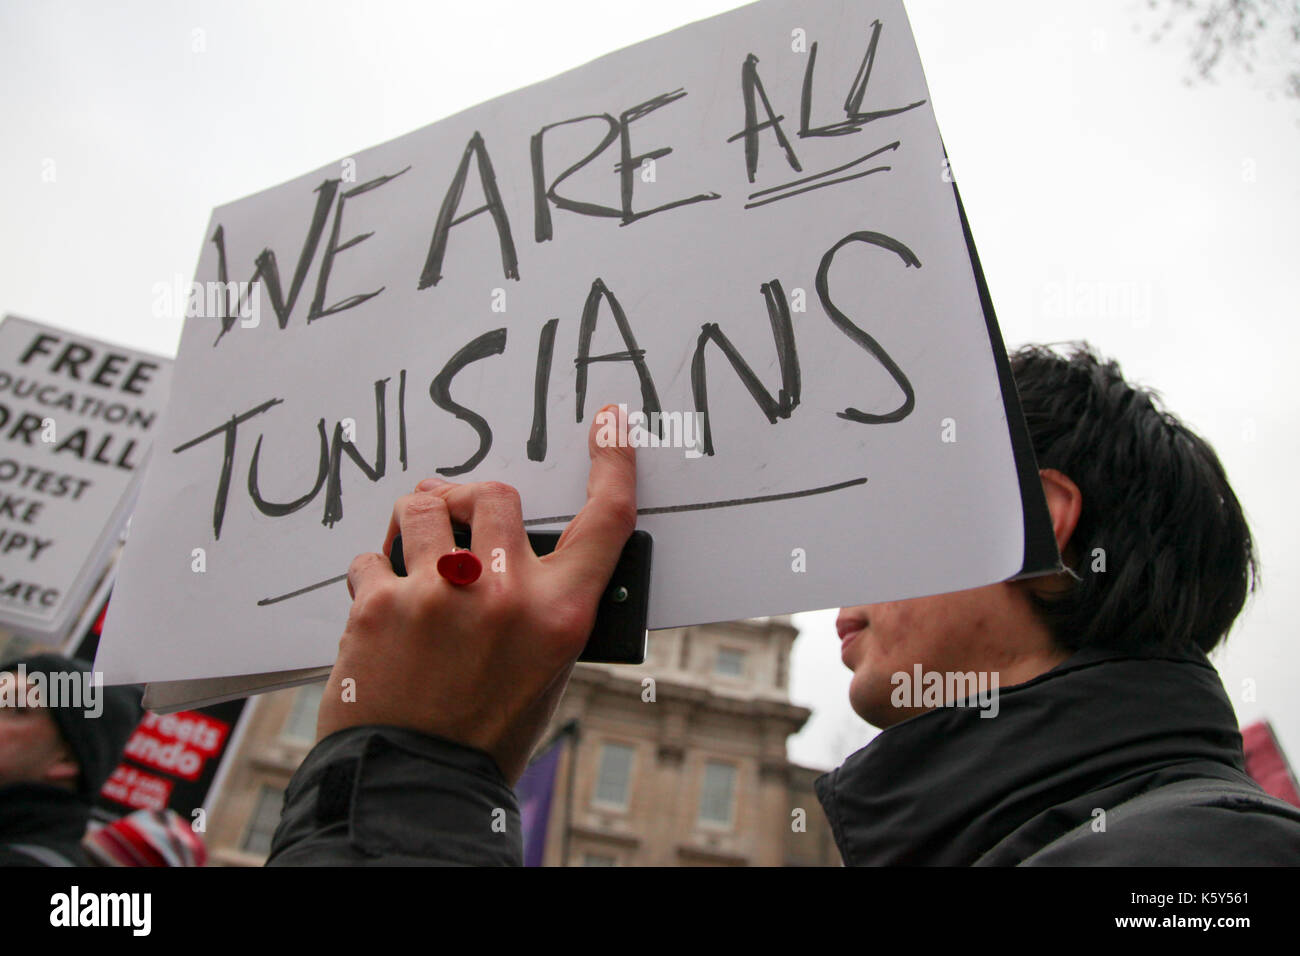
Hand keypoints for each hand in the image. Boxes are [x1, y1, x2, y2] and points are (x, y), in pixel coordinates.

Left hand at [316, 404, 635, 783]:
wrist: (417, 785)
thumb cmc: (488, 732)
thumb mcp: (546, 669)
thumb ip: (542, 604)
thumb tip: (524, 553)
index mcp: (559, 614)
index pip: (604, 521)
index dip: (614, 463)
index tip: (609, 423)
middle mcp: (503, 594)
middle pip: (496, 494)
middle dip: (476, 495)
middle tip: (464, 512)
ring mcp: (437, 595)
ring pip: (423, 505)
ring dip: (420, 518)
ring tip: (415, 545)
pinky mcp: (378, 606)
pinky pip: (370, 556)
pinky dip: (374, 571)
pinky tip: (381, 601)